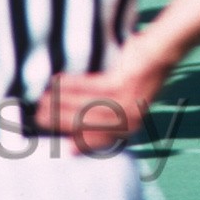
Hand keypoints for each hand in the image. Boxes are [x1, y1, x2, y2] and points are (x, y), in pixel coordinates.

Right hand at [34, 32, 171, 152]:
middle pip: (87, 123)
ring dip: (61, 101)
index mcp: (131, 125)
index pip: (100, 139)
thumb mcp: (127, 99)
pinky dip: (72, 84)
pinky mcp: (122, 85)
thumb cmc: (140, 74)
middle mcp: (129, 117)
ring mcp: (126, 101)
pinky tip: (57, 80)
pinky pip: (90, 86)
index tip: (65, 146)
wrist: (160, 53)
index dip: (81, 143)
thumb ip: (108, 112)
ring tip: (43, 98)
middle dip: (61, 120)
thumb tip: (80, 124)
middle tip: (40, 116)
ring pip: (85, 105)